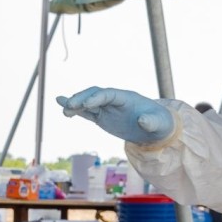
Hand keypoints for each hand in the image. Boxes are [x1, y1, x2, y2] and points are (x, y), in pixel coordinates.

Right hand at [57, 87, 174, 144]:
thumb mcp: (158, 124)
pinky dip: (75, 111)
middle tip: (70, 106)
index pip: (109, 94)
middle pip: (94, 94)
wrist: (155, 128)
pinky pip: (86, 112)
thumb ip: (151, 121)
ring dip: (75, 104)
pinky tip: (63, 110)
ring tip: (63, 110)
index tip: (86, 105)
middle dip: (82, 99)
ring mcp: (107, 108)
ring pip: (87, 102)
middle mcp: (114, 100)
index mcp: (127, 97)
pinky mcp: (102, 117)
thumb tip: (143, 120)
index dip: (97, 98)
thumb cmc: (159, 123)